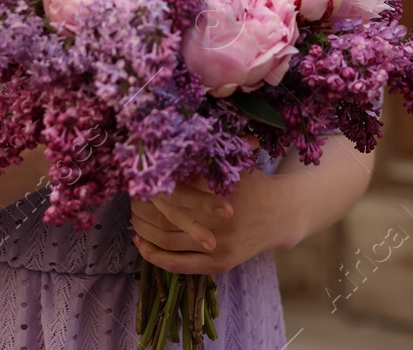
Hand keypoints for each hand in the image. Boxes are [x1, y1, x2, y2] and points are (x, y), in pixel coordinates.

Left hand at [130, 171, 300, 275]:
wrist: (283, 214)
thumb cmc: (252, 183)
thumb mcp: (233, 164)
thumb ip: (205, 157)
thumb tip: (165, 147)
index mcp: (221, 191)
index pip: (174, 190)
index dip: (153, 186)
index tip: (139, 178)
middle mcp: (220, 221)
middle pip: (166, 216)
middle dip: (142, 209)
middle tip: (130, 199)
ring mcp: (220, 246)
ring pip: (167, 241)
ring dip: (144, 232)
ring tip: (132, 221)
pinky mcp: (220, 264)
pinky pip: (178, 264)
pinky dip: (155, 257)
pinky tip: (141, 245)